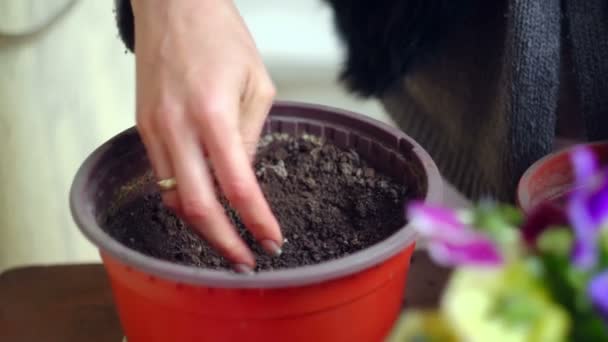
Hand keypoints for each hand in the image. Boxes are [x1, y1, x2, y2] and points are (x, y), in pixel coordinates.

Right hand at [131, 0, 282, 271]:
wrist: (173, 6)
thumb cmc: (220, 36)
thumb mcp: (257, 84)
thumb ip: (250, 136)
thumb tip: (243, 177)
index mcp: (214, 114)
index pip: (238, 186)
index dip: (256, 222)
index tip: (271, 241)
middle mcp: (177, 128)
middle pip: (198, 207)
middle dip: (224, 243)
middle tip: (246, 260)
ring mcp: (154, 130)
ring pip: (175, 198)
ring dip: (202, 226)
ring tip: (228, 239)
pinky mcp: (143, 128)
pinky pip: (162, 177)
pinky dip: (184, 199)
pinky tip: (203, 205)